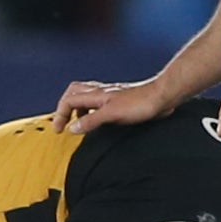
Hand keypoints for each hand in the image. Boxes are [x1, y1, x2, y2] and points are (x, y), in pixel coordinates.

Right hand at [54, 76, 172, 133]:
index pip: (68, 100)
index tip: (60, 129)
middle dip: (64, 106)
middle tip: (63, 121)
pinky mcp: (119, 100)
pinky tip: (98, 118)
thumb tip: (73, 128)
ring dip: (77, 107)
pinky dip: (91, 109)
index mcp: (96, 94)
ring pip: (85, 95)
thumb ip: (91, 121)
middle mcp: (101, 92)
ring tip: (77, 121)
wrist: (161, 97)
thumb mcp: (111, 114)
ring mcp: (110, 95)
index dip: (60, 115)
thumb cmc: (140, 103)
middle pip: (73, 92)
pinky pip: (97, 101)